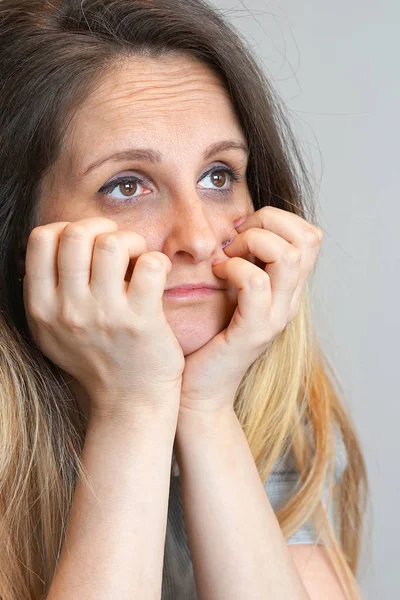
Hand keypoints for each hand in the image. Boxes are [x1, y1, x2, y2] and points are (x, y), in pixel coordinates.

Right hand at [22, 217, 184, 418]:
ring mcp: (105, 315)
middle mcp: (68, 310)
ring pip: (112, 244)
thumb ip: (45, 291)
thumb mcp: (51, 332)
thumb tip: (54, 241)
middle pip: (77, 234)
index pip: (41, 238)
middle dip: (103, 228)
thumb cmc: (95, 359)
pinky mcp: (141, 321)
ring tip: (139, 259)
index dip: (68, 229)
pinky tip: (158, 275)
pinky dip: (158, 261)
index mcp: (41, 308)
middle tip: (120, 246)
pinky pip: (151, 265)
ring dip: (132, 242)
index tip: (89, 243)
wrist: (129, 402)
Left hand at [179, 206, 322, 414]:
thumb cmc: (208, 338)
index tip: (242, 230)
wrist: (199, 390)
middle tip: (235, 239)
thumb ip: (243, 263)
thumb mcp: (231, 292)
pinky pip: (256, 283)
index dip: (277, 219)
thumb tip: (232, 226)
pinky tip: (217, 273)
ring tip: (227, 256)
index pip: (310, 235)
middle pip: (308, 238)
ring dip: (253, 242)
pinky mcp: (253, 331)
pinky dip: (235, 267)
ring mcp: (276, 317)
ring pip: (288, 256)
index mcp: (288, 288)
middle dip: (268, 222)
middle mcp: (290, 301)